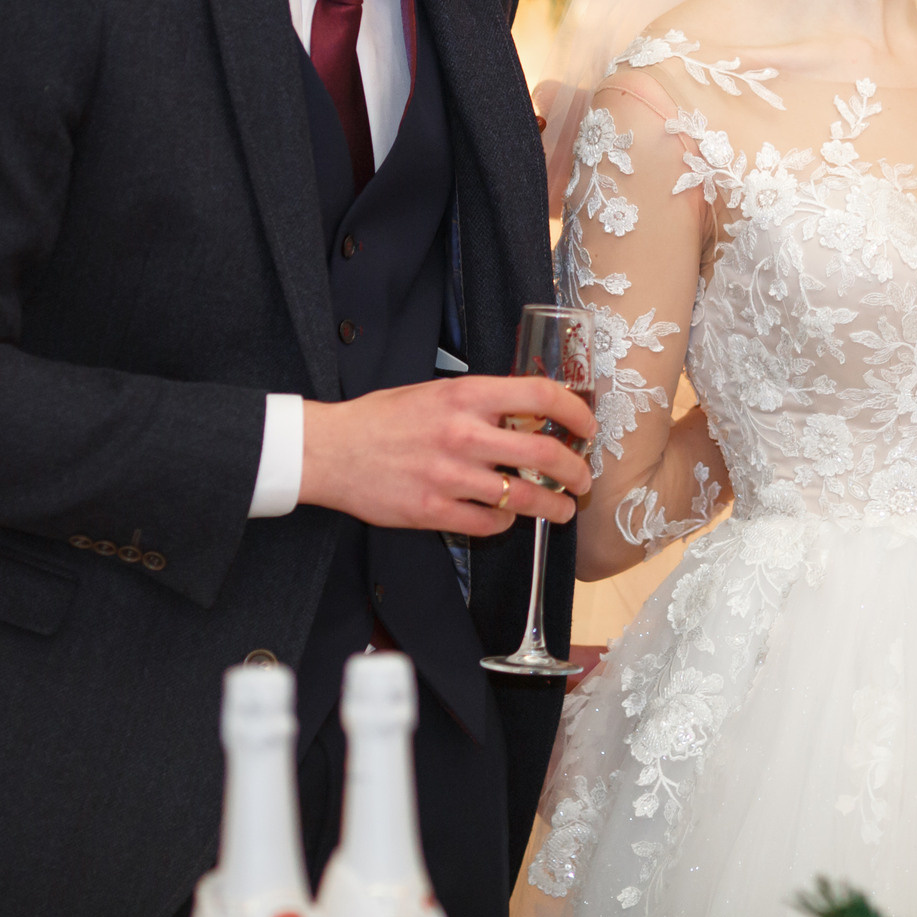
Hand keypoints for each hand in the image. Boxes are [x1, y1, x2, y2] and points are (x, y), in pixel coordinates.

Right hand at [298, 374, 597, 536]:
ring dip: (553, 506)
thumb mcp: (435, 392)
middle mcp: (462, 433)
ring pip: (524, 496)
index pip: (540, 395)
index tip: (586, 427)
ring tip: (562, 509)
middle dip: (576, 470)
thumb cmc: (382, 419)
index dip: (575, 411)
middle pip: (544, 452)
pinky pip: (488, 524)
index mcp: (465, 396)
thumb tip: (529, 413)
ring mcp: (448, 476)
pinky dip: (506, 524)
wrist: (330, 450)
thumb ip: (481, 402)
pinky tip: (507, 519)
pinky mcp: (432, 511)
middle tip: (583, 478)